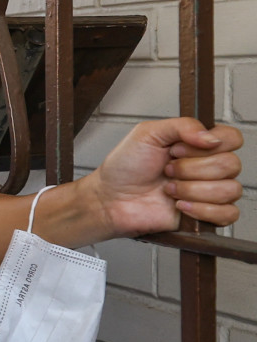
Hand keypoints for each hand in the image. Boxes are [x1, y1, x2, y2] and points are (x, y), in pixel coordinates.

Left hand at [83, 118, 242, 235]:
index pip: (231, 138)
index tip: (177, 149)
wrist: (110, 198)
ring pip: (229, 190)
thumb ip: (182, 125)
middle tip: (167, 170)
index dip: (208, 144)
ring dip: (193, 190)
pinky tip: (180, 206)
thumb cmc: (125, 167)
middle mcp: (209, 167)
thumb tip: (211, 137)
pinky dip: (203, 210)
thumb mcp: (147, 133)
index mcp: (199, 144)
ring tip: (169, 189)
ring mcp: (209, 192)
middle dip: (192, 169)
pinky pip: (228, 215)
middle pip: (231, 164)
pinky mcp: (206, 215)